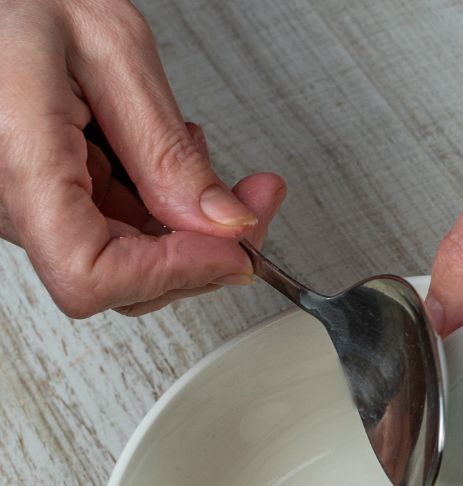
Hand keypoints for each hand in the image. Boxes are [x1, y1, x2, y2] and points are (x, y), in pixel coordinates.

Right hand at [0, 0, 284, 317]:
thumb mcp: (112, 51)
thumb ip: (166, 146)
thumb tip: (224, 223)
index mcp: (19, 157)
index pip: (90, 274)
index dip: (172, 273)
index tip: (233, 248)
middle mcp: (7, 193)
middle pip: (117, 277)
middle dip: (202, 247)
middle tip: (256, 200)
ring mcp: (21, 201)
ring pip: (122, 257)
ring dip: (184, 223)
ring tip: (196, 150)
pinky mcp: (39, 195)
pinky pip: (109, 227)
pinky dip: (156, 204)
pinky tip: (164, 156)